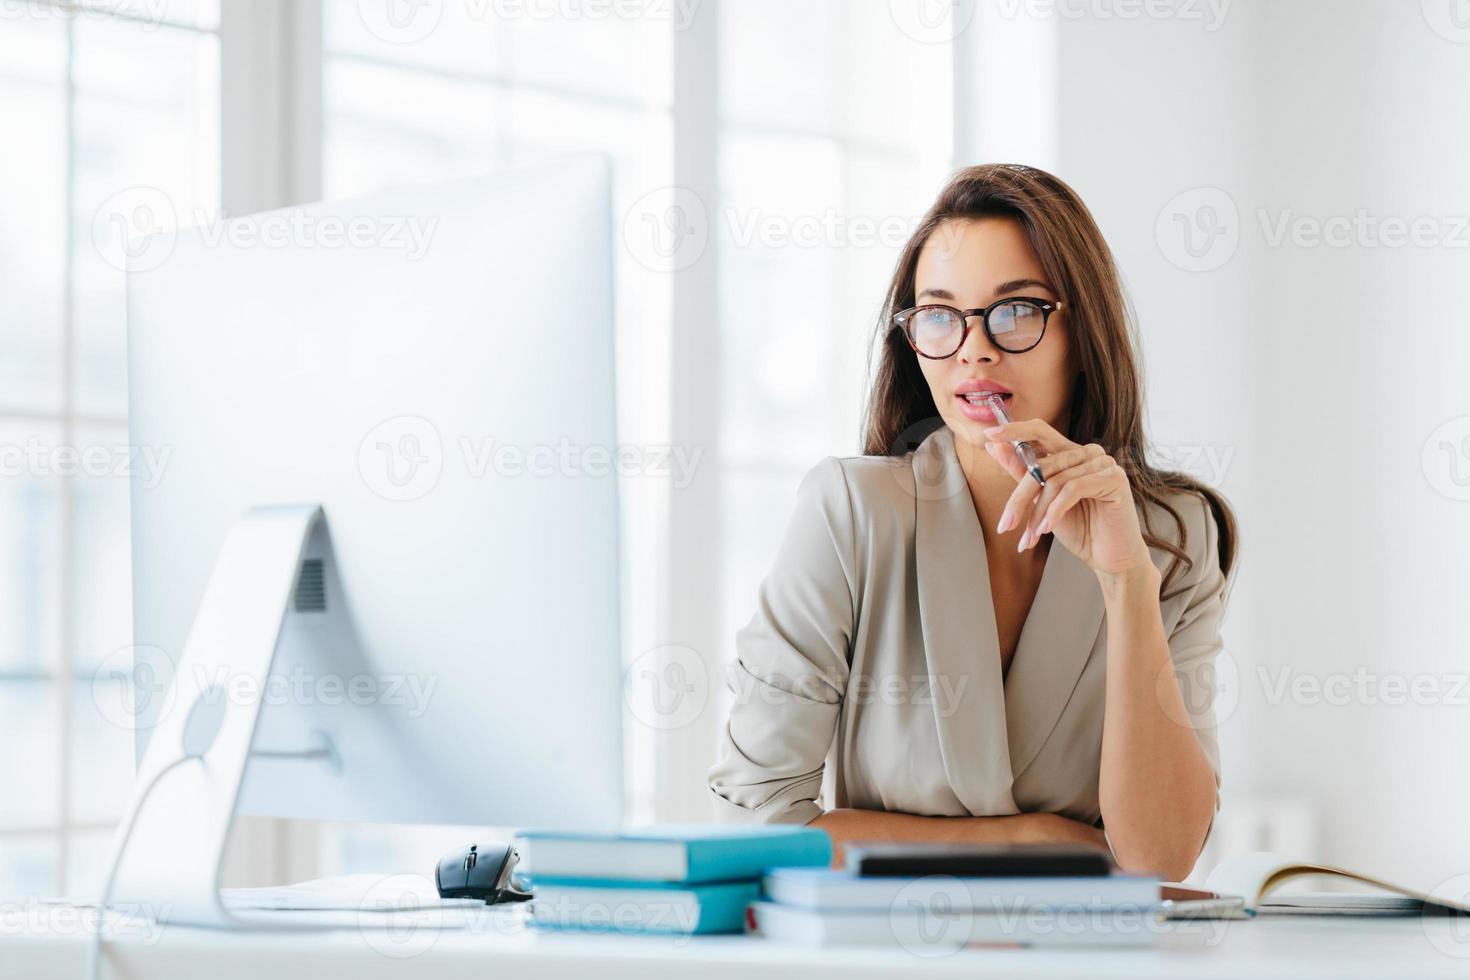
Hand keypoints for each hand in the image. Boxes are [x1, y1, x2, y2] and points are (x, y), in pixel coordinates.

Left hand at [983, 419, 1152, 579]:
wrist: (1108, 558)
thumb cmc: (1078, 528)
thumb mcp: (1041, 501)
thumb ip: (1022, 472)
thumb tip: (994, 446)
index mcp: (1070, 453)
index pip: (1040, 431)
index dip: (1014, 430)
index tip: (988, 436)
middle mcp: (1088, 453)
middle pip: (1042, 465)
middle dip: (1019, 499)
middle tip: (1005, 525)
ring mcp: (1103, 463)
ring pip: (1055, 481)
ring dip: (1037, 514)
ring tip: (1030, 538)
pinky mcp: (1114, 479)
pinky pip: (1074, 489)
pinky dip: (1056, 510)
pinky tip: (1048, 529)